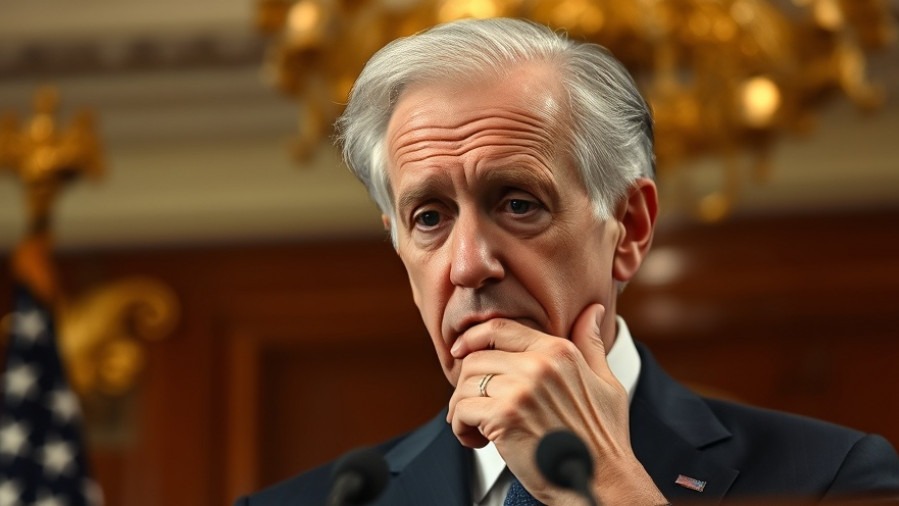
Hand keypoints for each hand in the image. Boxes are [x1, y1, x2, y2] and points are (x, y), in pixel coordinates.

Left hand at [446, 304, 665, 504]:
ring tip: (478, 429)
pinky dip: (461, 428)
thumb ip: (591, 344)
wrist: (604, 482)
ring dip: (462, 409)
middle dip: (467, 385)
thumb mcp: (606, 382)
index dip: (472, 339)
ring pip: (464, 385)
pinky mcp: (505, 417)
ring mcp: (521, 389)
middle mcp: (538, 364)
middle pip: (475, 359)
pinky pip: (461, 411)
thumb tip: (592, 311)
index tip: (460, 352)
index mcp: (559, 351)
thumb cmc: (604, 439)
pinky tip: (477, 441)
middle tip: (476, 409)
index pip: (499, 329)